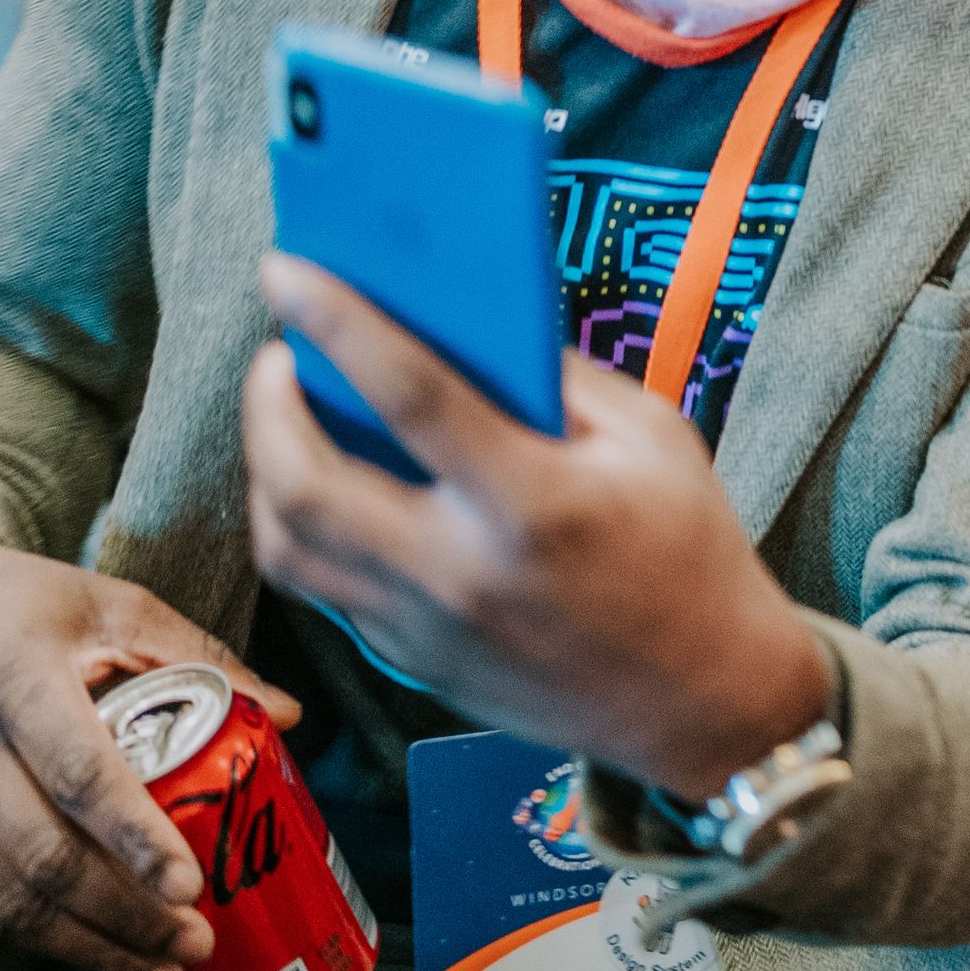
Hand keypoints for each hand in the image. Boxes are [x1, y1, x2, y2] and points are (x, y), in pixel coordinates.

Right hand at [0, 519, 301, 970]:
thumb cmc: (13, 604)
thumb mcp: (110, 605)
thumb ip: (200, 656)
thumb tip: (284, 715)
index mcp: (18, 680)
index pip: (79, 771)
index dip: (135, 835)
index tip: (188, 882)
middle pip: (43, 856)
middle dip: (123, 913)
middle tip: (191, 940)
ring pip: (10, 897)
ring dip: (87, 944)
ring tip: (158, 968)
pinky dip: (46, 937)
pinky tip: (101, 952)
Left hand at [242, 256, 833, 800]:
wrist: (703, 699)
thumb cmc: (691, 554)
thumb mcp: (655, 439)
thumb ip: (563, 380)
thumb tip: (476, 325)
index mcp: (535, 503)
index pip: (410, 395)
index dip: (338, 322)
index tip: (287, 271)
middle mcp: (461, 572)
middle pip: (305, 485)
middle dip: (267, 406)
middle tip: (279, 357)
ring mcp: (426, 628)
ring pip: (287, 547)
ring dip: (266, 469)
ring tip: (289, 418)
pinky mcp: (412, 662)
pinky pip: (322, 588)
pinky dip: (303, 525)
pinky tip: (328, 484)